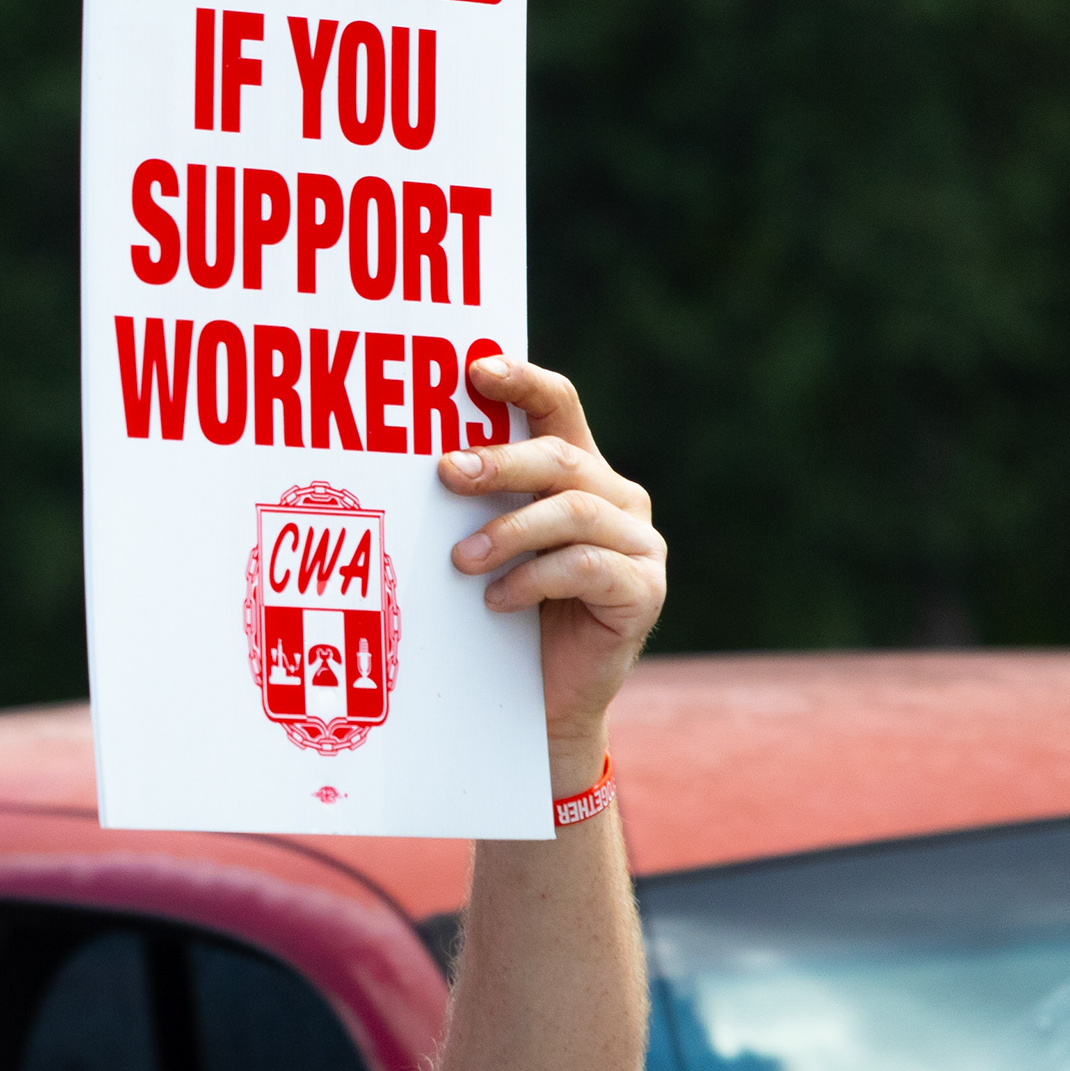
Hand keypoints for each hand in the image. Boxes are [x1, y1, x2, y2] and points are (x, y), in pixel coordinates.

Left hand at [440, 354, 663, 785]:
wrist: (544, 700)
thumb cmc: (505, 611)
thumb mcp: (488, 546)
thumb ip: (476, 500)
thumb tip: (424, 459)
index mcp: (580, 472)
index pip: (558, 407)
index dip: (522, 381)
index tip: (474, 370)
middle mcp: (617, 499)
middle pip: (561, 458)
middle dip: (500, 461)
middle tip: (447, 473)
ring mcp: (639, 544)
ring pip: (573, 511)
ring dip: (510, 531)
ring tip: (462, 559)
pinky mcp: (645, 590)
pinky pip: (587, 567)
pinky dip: (534, 579)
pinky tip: (498, 599)